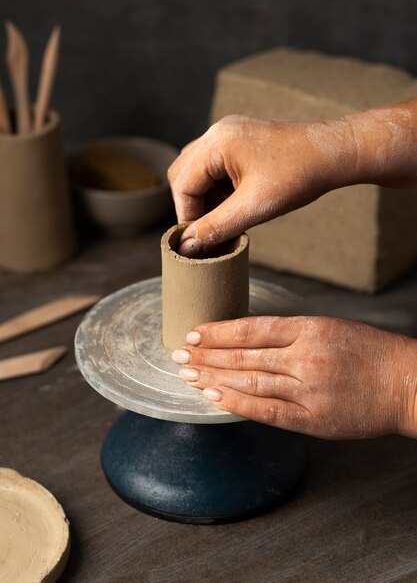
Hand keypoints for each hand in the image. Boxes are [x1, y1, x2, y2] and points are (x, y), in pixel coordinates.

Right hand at [167, 114, 355, 255]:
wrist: (334, 154)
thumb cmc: (299, 176)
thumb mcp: (254, 208)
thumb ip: (216, 228)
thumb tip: (187, 247)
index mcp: (217, 143)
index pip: (182, 184)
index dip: (187, 216)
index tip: (199, 240)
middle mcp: (218, 132)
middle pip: (183, 174)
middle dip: (193, 206)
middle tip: (210, 230)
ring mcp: (229, 134)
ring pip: (197, 170)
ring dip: (204, 198)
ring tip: (225, 218)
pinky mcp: (240, 140)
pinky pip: (214, 165)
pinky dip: (217, 188)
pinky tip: (234, 204)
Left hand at [172, 316, 416, 438]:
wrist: (406, 383)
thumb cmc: (369, 352)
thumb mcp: (330, 327)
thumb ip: (291, 334)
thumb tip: (247, 341)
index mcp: (309, 328)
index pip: (252, 329)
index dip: (218, 331)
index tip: (194, 333)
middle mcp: (305, 356)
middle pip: (244, 356)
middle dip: (207, 355)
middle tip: (179, 355)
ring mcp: (309, 389)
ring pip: (250, 382)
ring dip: (214, 378)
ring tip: (188, 375)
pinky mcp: (313, 419)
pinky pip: (268, 412)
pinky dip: (237, 405)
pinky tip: (214, 398)